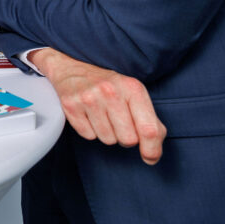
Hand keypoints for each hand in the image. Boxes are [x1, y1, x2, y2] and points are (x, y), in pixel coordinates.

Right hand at [29, 47, 166, 164]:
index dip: (152, 149)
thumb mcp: (135, 95)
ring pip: (108, 140)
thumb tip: (153, 153)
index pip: (148, 129)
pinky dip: (90, 130)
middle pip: (128, 140)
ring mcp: (89, 98)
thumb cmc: (111, 85)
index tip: (150, 157)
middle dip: (126, 137)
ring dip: (107, 133)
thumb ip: (150, 121)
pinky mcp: (71, 105)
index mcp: (133, 88)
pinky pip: (88, 136)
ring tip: (103, 115)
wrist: (74, 66)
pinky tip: (89, 114)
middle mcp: (111, 92)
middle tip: (119, 122)